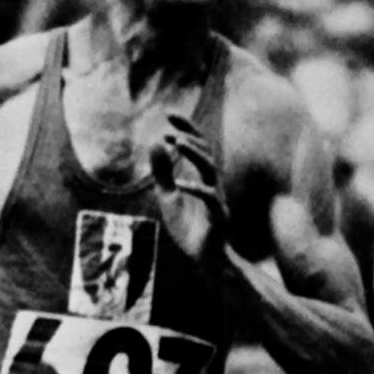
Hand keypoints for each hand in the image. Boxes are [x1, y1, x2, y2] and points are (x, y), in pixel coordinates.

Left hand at [150, 113, 228, 267]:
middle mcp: (212, 182)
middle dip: (190, 138)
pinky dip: (195, 189)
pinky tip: (179, 184)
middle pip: (206, 152)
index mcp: (201, 176)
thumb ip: (162, 172)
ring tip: (177, 143)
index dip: (186, 127)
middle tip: (170, 132)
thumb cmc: (188, 227)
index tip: (170, 114)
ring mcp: (217, 198)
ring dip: (194, 153)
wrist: (203, 258)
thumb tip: (154, 143)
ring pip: (211, 169)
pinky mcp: (218, 216)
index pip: (197, 144)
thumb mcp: (168, 196)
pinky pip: (210, 198)